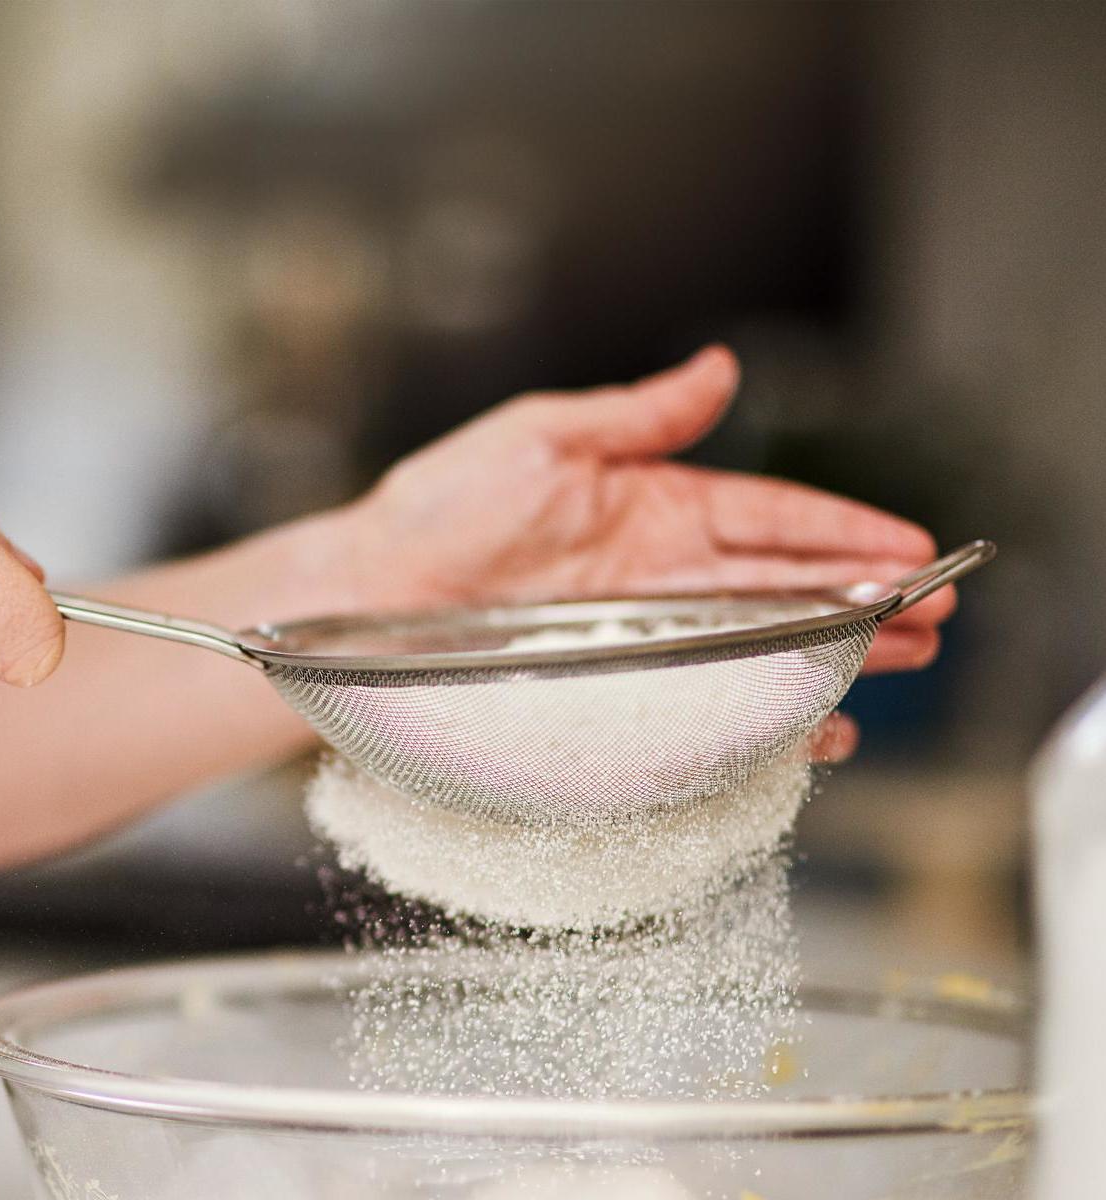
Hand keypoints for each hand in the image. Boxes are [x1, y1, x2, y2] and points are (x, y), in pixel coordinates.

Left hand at [339, 345, 950, 674]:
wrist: (366, 593)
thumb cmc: (436, 509)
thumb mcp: (537, 438)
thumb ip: (636, 415)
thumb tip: (717, 369)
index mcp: (650, 505)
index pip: (768, 515)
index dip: (841, 531)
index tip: (909, 547)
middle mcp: (656, 573)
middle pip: (783, 587)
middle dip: (863, 598)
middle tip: (936, 615)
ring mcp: (638, 634)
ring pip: (757, 646)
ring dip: (831, 655)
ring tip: (900, 664)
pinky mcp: (610, 688)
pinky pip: (701, 705)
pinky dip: (758, 719)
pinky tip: (810, 728)